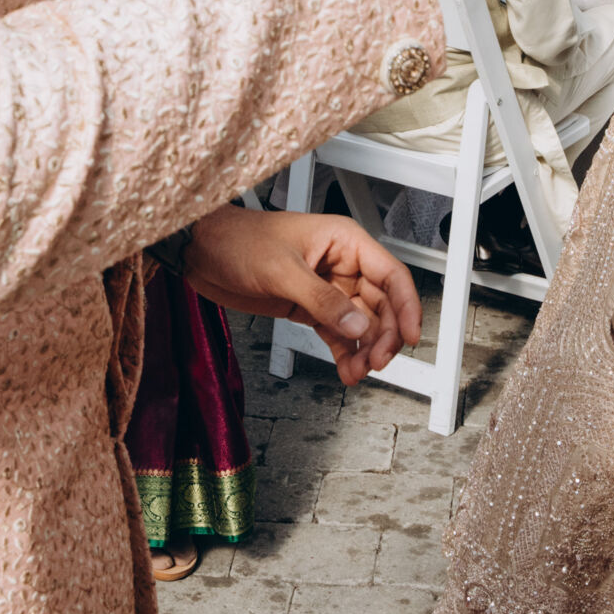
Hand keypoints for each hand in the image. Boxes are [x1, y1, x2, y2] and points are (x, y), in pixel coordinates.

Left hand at [179, 209, 421, 387]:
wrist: (202, 252)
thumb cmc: (239, 241)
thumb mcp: (283, 270)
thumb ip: (323, 301)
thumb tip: (359, 325)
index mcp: (344, 241)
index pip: (391, 274)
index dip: (406, 306)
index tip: (411, 337)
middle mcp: (341, 263)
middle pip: (381, 304)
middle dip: (382, 335)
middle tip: (376, 362)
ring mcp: (326, 287)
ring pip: (360, 323)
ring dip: (363, 350)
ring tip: (357, 372)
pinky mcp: (309, 307)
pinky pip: (337, 333)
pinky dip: (344, 353)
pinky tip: (346, 371)